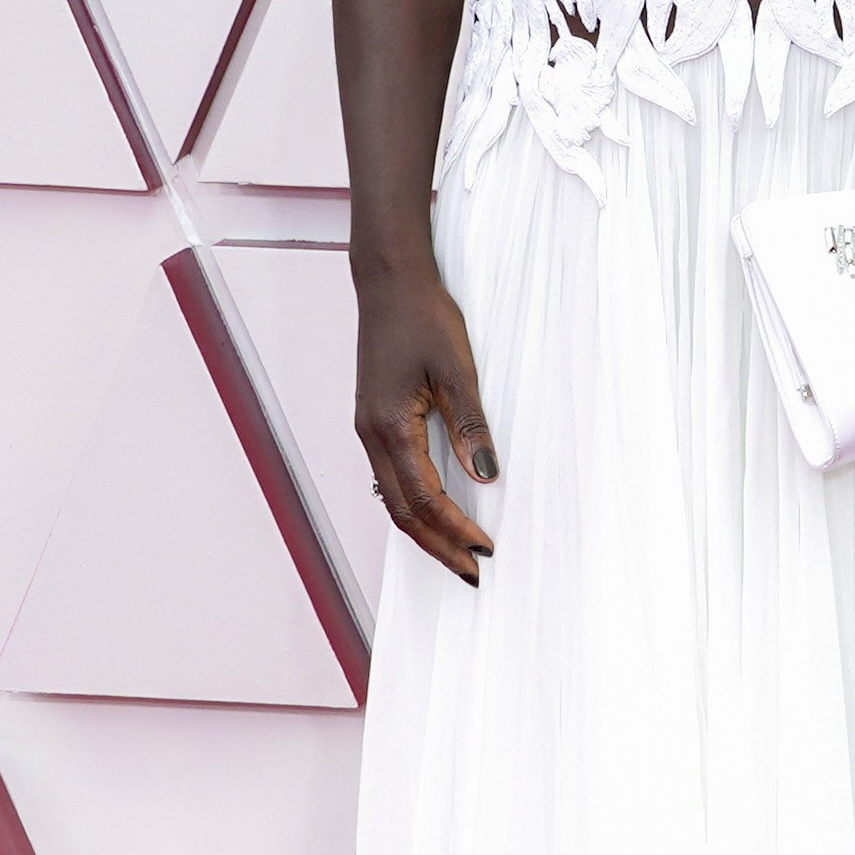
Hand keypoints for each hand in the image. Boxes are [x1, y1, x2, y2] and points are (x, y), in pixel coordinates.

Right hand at [353, 267, 499, 582]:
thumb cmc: (422, 316)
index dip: (454, 530)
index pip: (424, 498)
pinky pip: (390, 478)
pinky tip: (434, 511)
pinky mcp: (373, 420)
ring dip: (424, 530)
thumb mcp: (456, 369)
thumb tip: (486, 476)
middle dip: (437, 546)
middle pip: (401, 512)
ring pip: (392, 498)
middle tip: (471, 572)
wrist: (389, 282)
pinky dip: (413, 504)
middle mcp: (371, 435)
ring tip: (455, 551)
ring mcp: (368, 429)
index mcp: (389, 426)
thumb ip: (470, 425)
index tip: (485, 549)